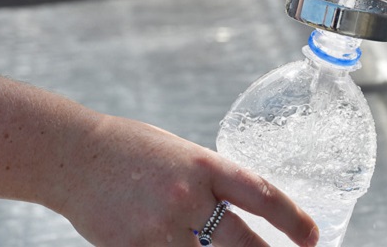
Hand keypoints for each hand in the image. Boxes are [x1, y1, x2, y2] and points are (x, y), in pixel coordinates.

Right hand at [50, 115, 317, 246]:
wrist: (74, 155)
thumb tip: (242, 213)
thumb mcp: (183, 153)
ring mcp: (158, 228)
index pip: (263, 195)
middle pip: (243, 243)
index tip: (312, 237)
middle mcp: (187, 197)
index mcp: (205, 165)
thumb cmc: (133, 150)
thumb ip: (212, 183)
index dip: (294, 220)